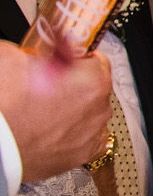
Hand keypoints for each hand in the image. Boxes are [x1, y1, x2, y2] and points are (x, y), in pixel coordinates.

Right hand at [0, 45, 113, 183]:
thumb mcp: (13, 56)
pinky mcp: (83, 155)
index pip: (95, 58)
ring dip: (73, 108)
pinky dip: (74, 132)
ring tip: (42, 110)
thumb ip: (43, 46)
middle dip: (74, 83)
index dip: (74, 58)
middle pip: (94, 86)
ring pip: (89, 112)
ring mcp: (93, 134)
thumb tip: (53, 41)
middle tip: (45, 87)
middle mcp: (100, 108)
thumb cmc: (1, 104)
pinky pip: (87, 137)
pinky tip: (52, 129)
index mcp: (92, 80)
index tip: (61, 61)